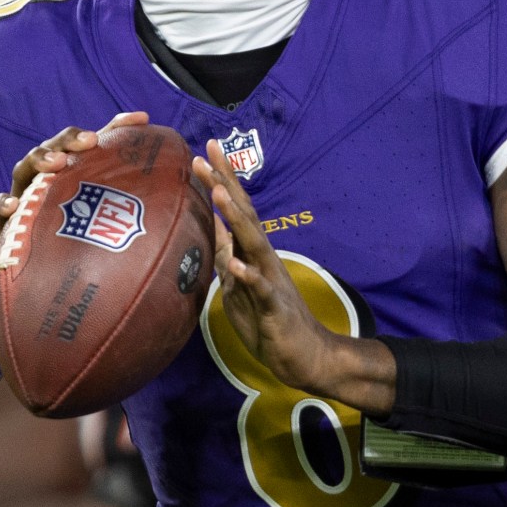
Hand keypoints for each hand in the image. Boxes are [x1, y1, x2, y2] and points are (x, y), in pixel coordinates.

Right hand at [0, 113, 149, 313]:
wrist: (25, 287)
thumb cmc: (70, 253)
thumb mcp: (101, 234)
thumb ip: (132, 219)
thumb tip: (184, 215)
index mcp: (72, 178)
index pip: (93, 146)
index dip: (117, 127)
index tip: (143, 118)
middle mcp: (46, 181)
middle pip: (55, 147)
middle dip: (71, 139)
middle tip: (90, 141)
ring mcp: (23, 198)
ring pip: (25, 168)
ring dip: (40, 160)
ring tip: (56, 163)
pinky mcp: (4, 223)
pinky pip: (0, 208)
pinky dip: (5, 202)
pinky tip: (16, 203)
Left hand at [194, 141, 393, 413]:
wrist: (305, 355)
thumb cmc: (269, 322)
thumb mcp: (239, 286)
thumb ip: (229, 255)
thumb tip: (214, 225)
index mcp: (252, 254)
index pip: (235, 211)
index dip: (220, 182)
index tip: (202, 154)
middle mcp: (263, 259)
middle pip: (244, 214)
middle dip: (226, 183)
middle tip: (210, 151)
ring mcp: (271, 280)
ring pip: (253, 244)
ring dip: (237, 218)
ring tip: (219, 193)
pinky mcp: (275, 308)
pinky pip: (262, 289)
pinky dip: (249, 275)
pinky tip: (236, 263)